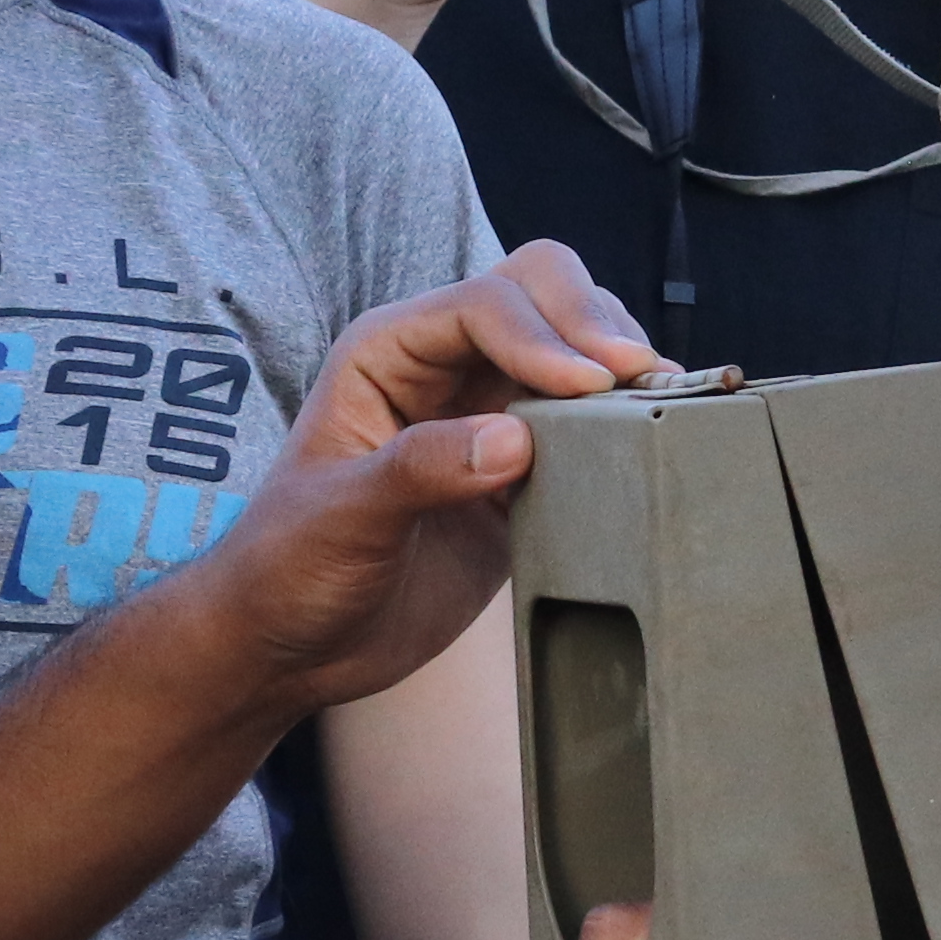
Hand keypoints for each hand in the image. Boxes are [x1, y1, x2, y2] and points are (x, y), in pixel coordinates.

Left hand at [180, 248, 662, 716]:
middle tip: (636, 378)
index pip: (485, 305)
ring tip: (654, 406)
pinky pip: (584, 428)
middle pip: (542, 293)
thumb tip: (514, 441)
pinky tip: (644, 446)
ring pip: (574, 349)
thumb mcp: (339, 518)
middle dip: (594, 323)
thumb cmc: (287, 571)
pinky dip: (620, 427)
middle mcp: (444, 368)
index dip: (543, 334)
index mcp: (388, 352)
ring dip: (617, 368)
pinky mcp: (521, 473)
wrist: (294, 647)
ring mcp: (488, 417)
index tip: (585, 386)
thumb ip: (418, 471)